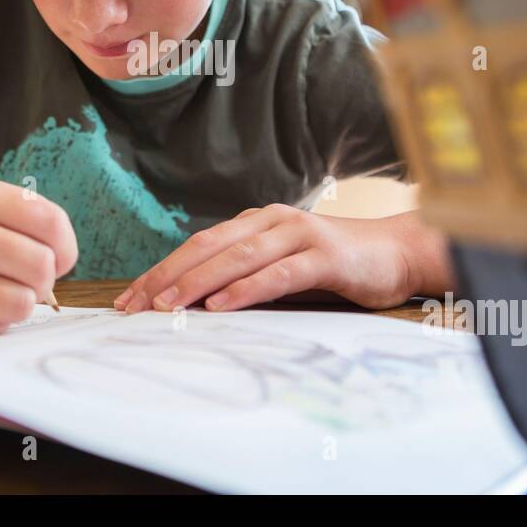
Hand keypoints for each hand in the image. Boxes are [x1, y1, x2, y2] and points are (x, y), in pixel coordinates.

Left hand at [113, 204, 429, 314]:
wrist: (396, 253)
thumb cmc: (334, 264)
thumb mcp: (282, 266)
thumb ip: (245, 276)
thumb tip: (194, 306)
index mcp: (255, 222)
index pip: (197, 245)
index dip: (161, 270)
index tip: (130, 300)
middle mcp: (271, 221)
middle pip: (208, 246)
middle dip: (167, 277)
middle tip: (135, 306)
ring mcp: (298, 234)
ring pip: (237, 257)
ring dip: (198, 282)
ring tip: (168, 306)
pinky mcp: (323, 255)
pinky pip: (277, 272)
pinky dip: (246, 288)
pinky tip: (221, 305)